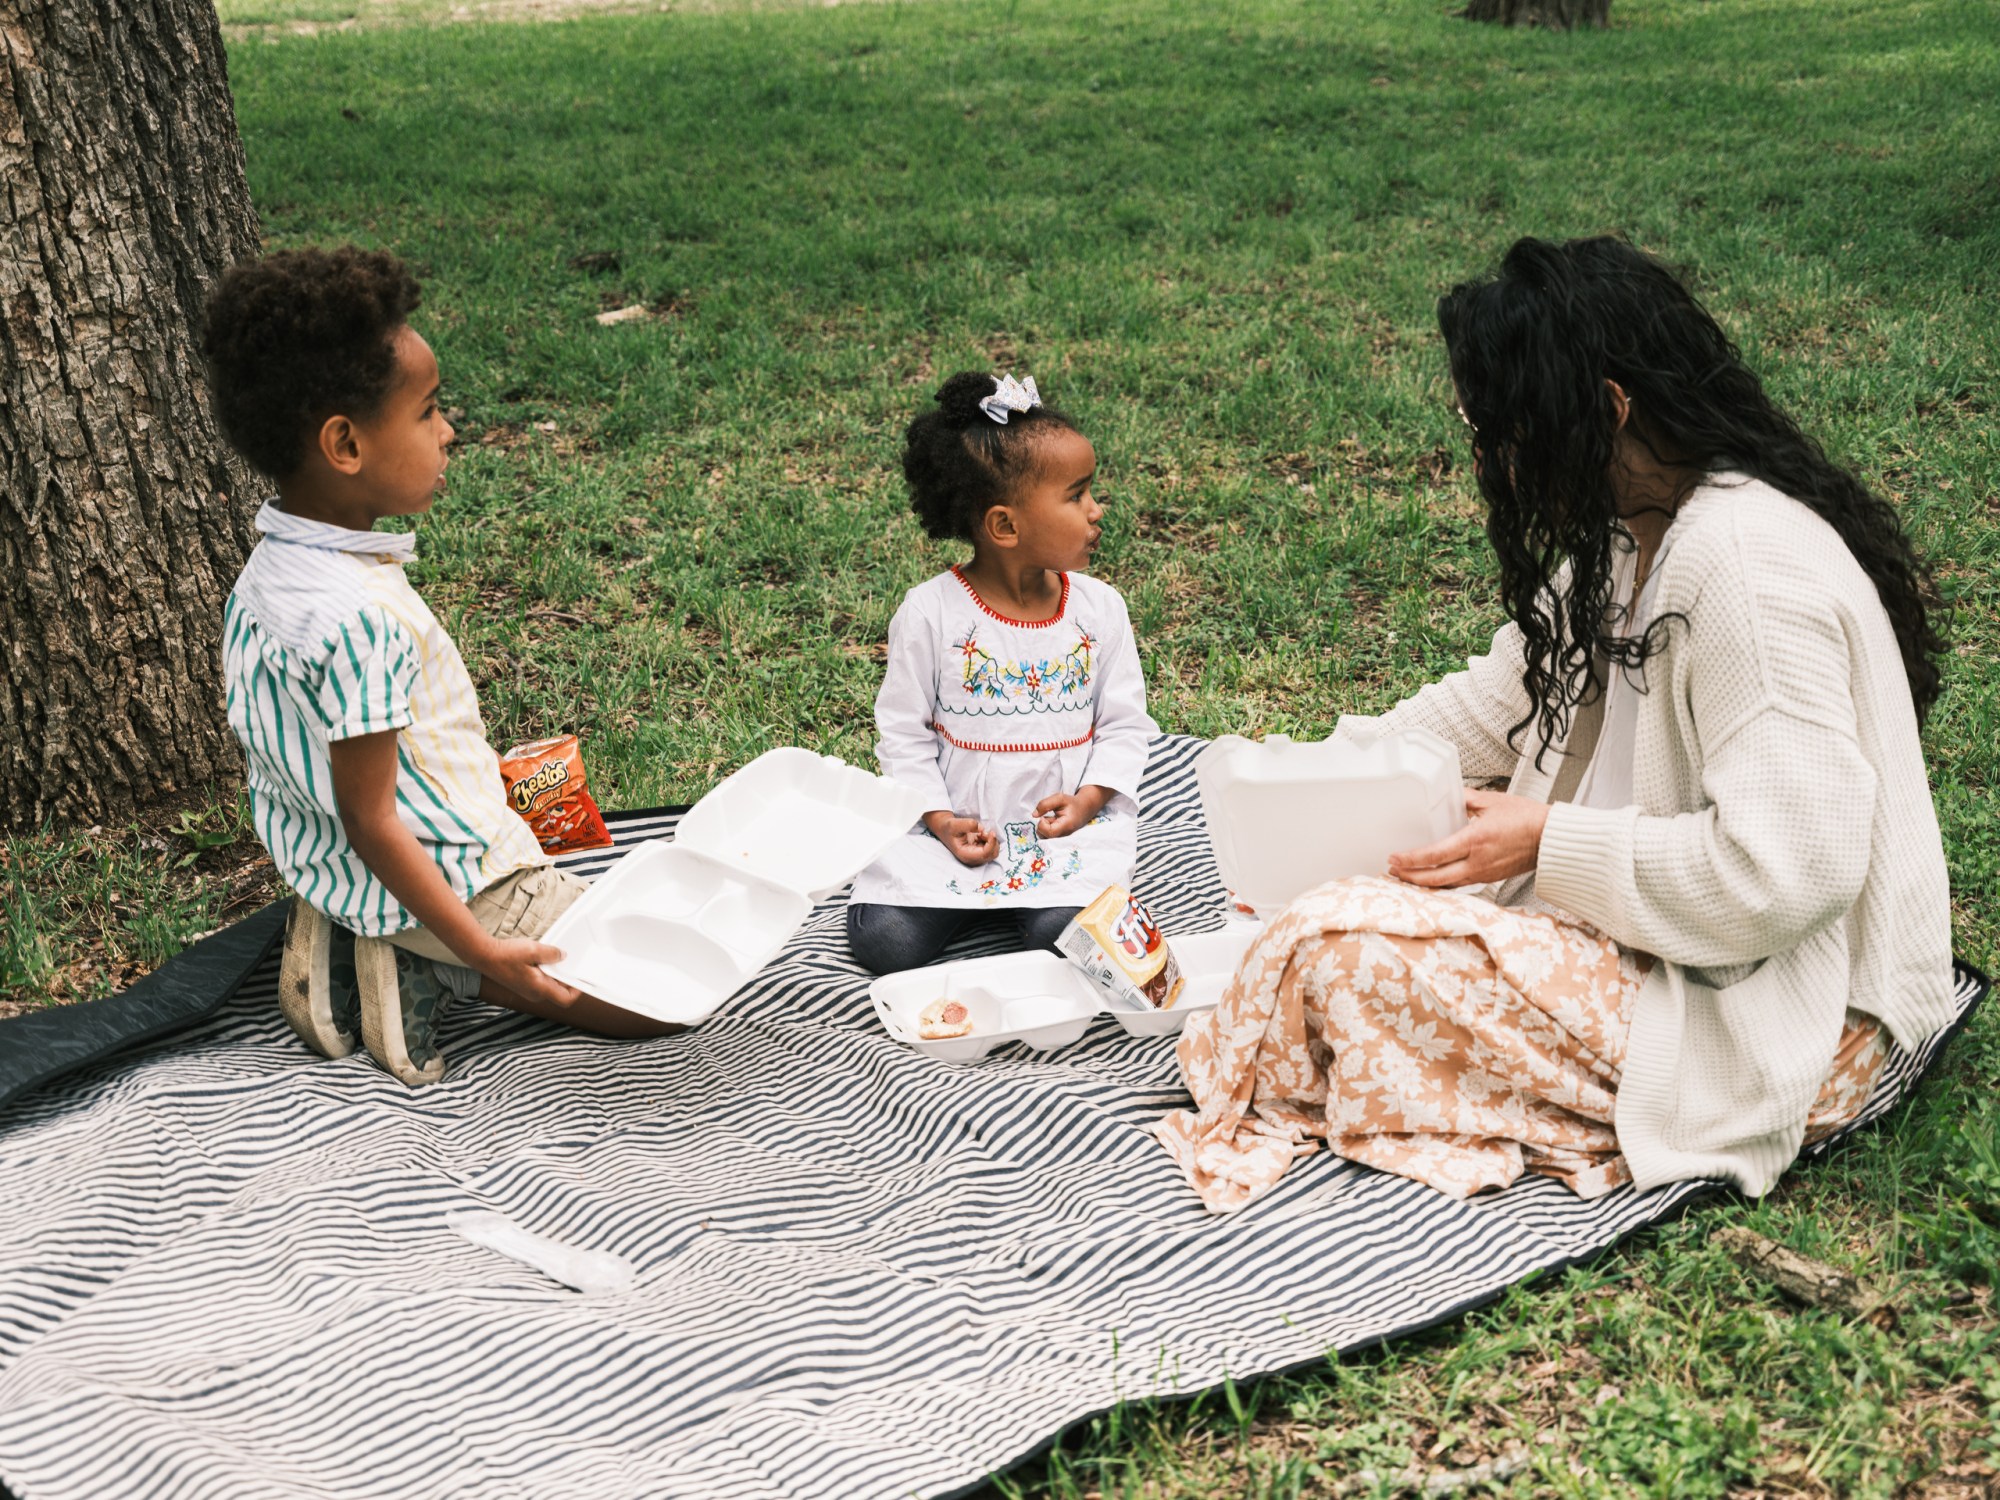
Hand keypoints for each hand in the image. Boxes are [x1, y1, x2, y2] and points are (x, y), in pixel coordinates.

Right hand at [472, 935, 582, 1008]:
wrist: (484, 956)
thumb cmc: (505, 955)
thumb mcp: (533, 950)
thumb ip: (552, 954)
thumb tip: (562, 956)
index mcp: (540, 989)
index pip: (566, 999)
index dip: (577, 990)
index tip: (581, 978)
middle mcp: (535, 993)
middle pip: (559, 991)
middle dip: (566, 978)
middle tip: (567, 963)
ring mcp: (528, 990)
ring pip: (550, 985)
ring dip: (554, 973)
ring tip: (552, 958)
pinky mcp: (523, 984)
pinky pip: (540, 981)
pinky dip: (545, 971)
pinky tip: (540, 959)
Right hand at [925, 812, 999, 866]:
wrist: (945, 829)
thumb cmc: (949, 828)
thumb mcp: (955, 823)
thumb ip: (968, 824)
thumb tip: (981, 828)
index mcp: (965, 855)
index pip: (985, 853)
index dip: (991, 843)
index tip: (991, 832)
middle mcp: (972, 859)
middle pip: (992, 855)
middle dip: (992, 842)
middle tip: (983, 832)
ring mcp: (976, 857)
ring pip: (993, 852)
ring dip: (990, 841)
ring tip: (980, 833)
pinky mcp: (979, 853)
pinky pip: (991, 848)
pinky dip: (989, 840)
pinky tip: (980, 836)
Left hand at [1034, 785, 1109, 839]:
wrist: (1084, 809)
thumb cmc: (1071, 803)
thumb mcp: (1059, 798)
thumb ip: (1045, 804)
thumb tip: (1034, 815)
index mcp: (1066, 825)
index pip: (1049, 832)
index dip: (1042, 824)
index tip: (1045, 816)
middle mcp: (1064, 835)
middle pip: (1045, 836)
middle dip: (1042, 825)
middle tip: (1049, 816)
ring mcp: (1062, 838)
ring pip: (1044, 837)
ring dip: (1044, 827)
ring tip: (1052, 819)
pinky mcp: (1059, 838)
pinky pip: (1047, 836)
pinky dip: (1046, 829)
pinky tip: (1053, 823)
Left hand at [1387, 788, 1549, 888]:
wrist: (1551, 839)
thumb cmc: (1528, 819)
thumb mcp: (1492, 802)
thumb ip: (1465, 798)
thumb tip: (1448, 793)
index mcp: (1475, 841)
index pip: (1435, 855)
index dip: (1411, 859)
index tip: (1395, 858)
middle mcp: (1477, 862)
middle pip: (1435, 878)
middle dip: (1410, 877)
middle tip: (1394, 871)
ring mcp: (1484, 873)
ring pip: (1447, 885)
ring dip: (1425, 882)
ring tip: (1408, 876)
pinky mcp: (1490, 878)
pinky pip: (1460, 884)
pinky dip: (1443, 884)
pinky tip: (1435, 879)